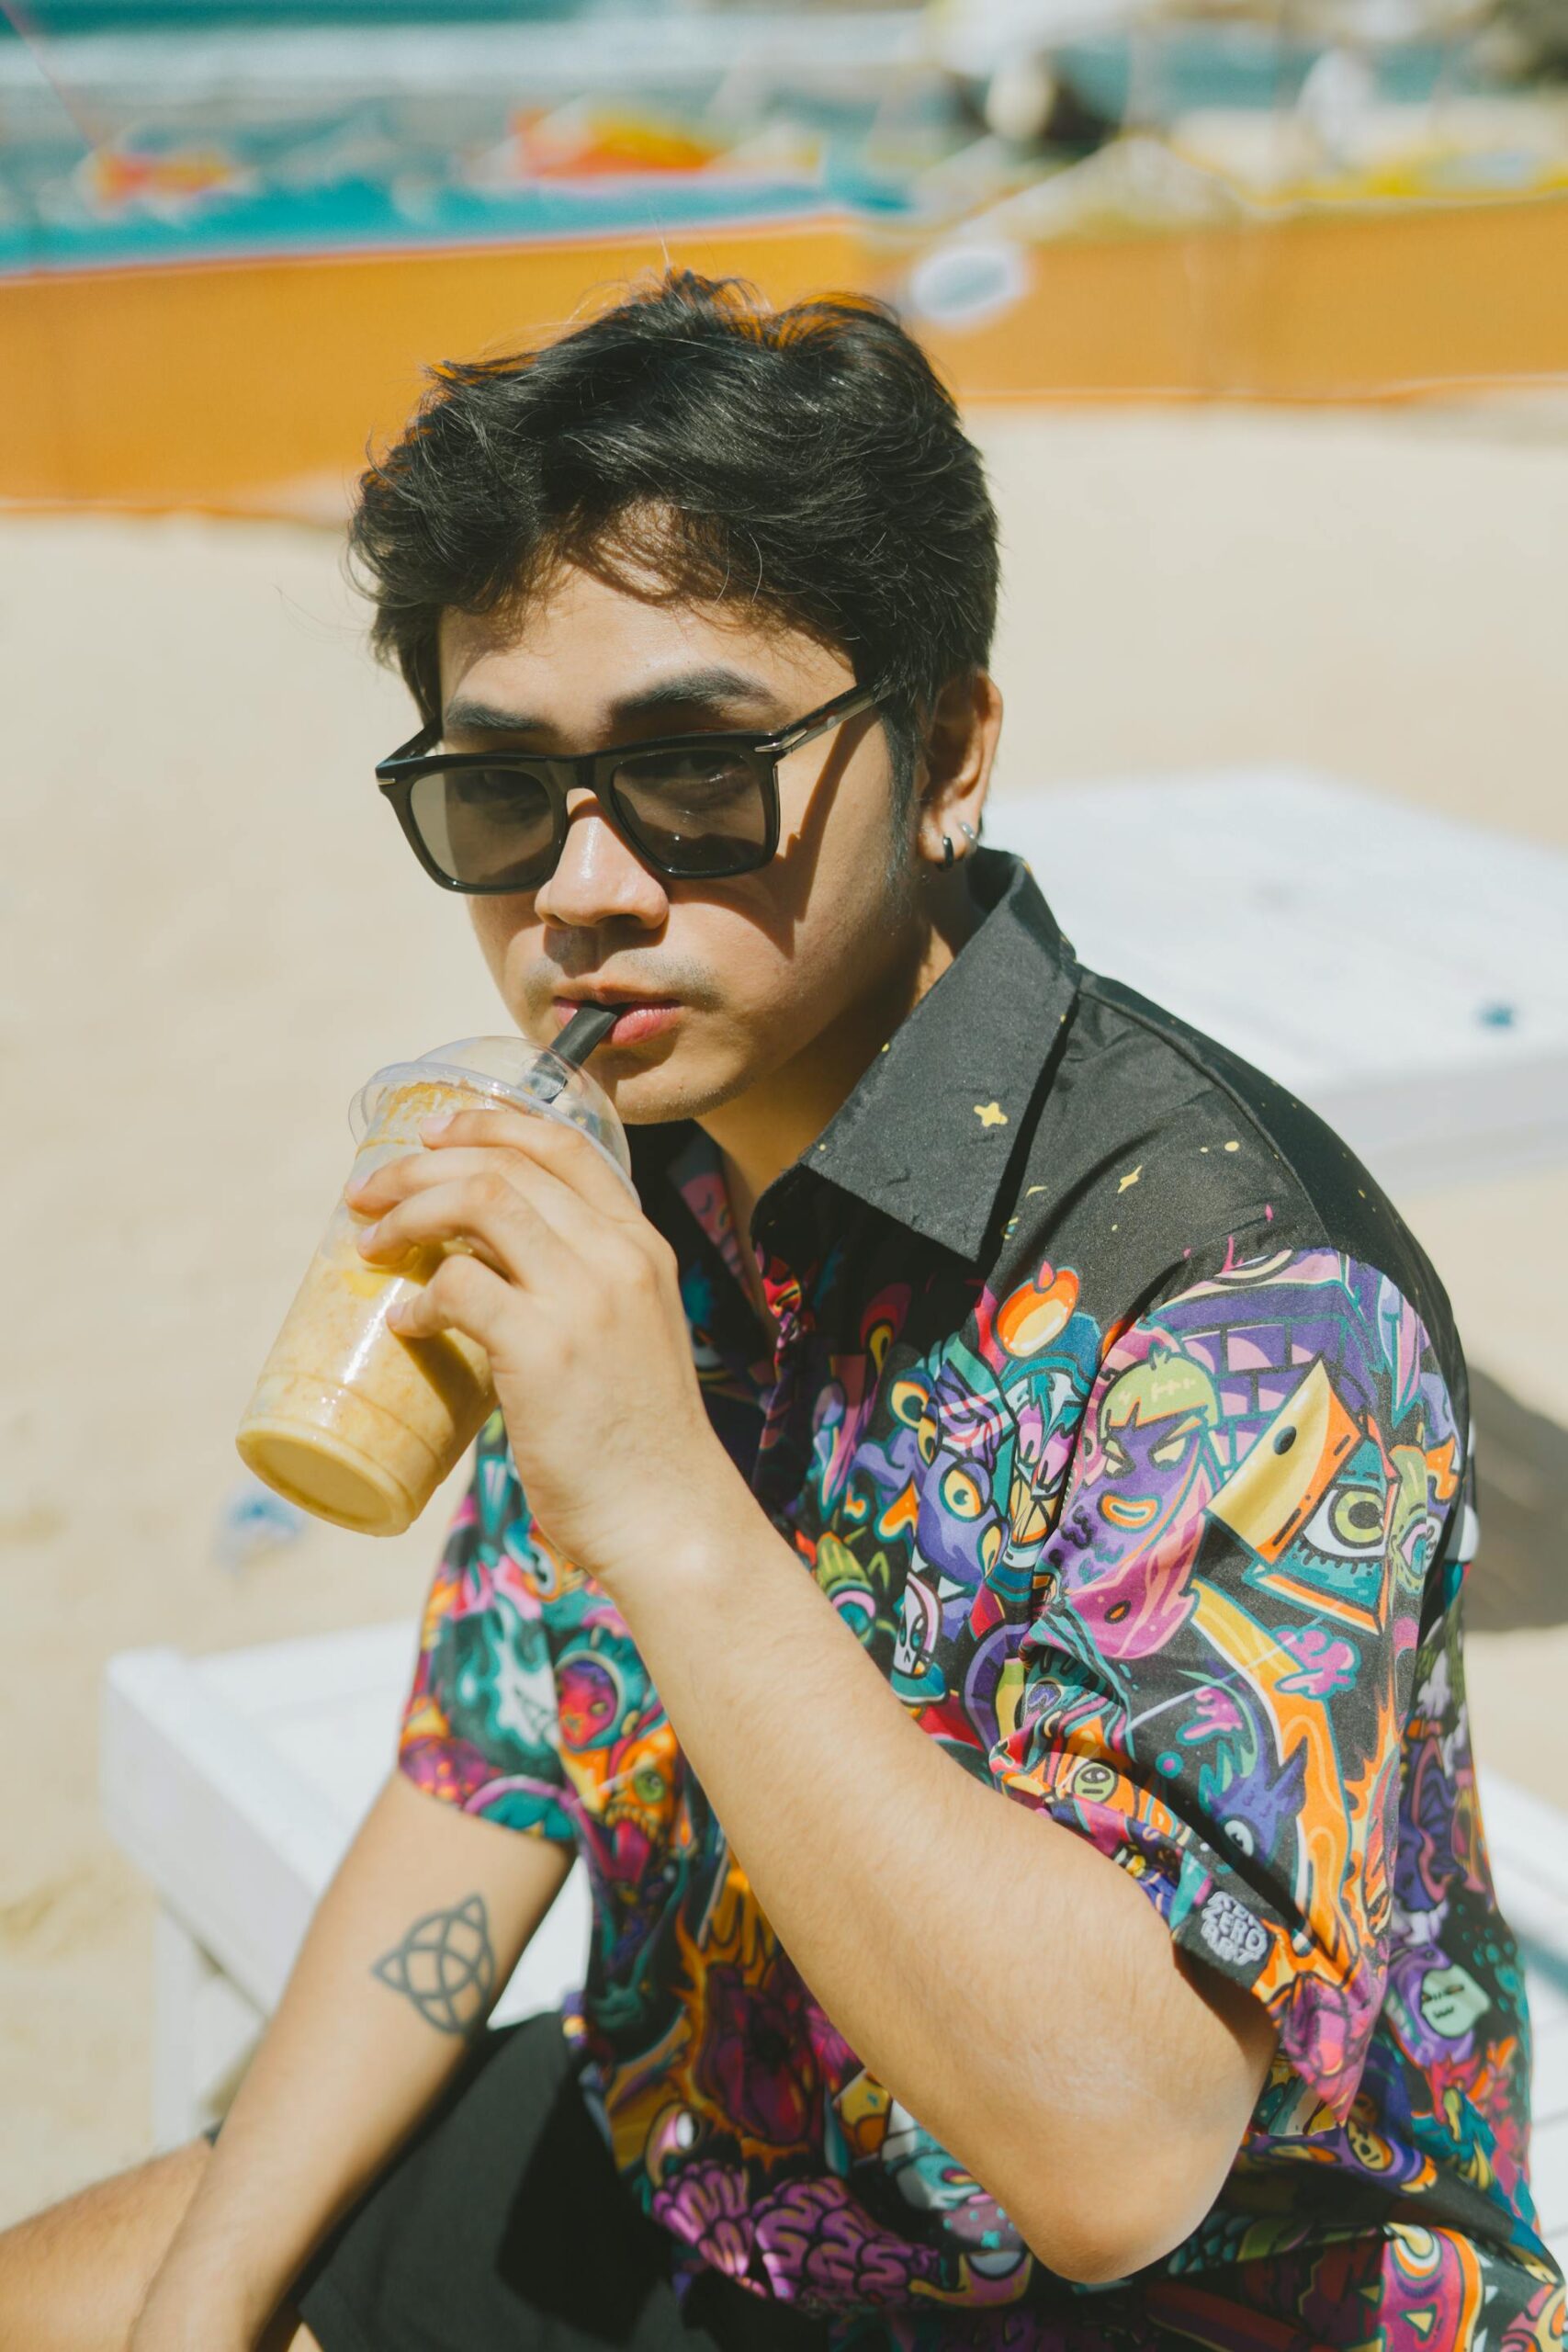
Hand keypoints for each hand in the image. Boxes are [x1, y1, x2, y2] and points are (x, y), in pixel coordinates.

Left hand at [346, 1107, 745, 1582]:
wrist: (671, 1518)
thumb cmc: (640, 1444)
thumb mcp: (632, 1337)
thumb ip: (580, 1296)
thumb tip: (485, 1287)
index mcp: (642, 1247)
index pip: (565, 1145)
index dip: (489, 1125)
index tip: (433, 1135)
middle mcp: (618, 1257)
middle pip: (505, 1166)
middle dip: (419, 1168)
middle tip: (367, 1195)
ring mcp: (584, 1300)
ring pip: (478, 1202)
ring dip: (407, 1213)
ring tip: (369, 1244)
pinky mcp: (544, 1350)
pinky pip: (459, 1287)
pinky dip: (419, 1296)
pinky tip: (405, 1321)